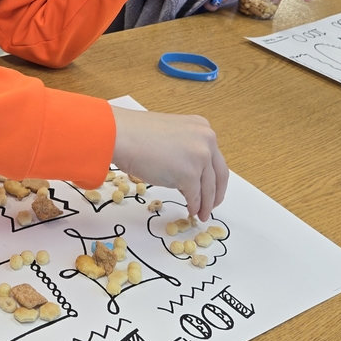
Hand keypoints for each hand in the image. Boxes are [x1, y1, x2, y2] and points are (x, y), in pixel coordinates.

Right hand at [110, 106, 227, 220]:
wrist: (121, 135)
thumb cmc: (136, 134)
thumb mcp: (171, 136)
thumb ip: (186, 150)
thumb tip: (189, 175)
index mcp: (203, 127)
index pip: (215, 158)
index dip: (214, 177)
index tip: (213, 188)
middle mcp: (206, 140)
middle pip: (219, 174)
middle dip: (216, 194)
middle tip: (212, 205)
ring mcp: (200, 157)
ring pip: (208, 188)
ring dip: (205, 204)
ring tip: (201, 214)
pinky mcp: (190, 175)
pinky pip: (195, 196)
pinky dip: (194, 206)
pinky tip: (191, 211)